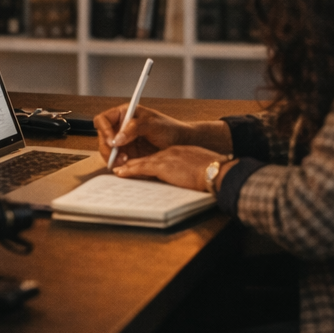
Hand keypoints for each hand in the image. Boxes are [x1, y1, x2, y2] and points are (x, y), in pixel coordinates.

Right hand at [94, 104, 195, 165]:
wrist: (182, 144)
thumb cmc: (170, 128)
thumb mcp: (153, 124)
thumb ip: (134, 128)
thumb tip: (117, 138)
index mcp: (125, 114)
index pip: (104, 120)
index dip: (104, 130)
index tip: (112, 140)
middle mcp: (121, 128)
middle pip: (103, 138)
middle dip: (108, 148)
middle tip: (118, 156)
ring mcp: (124, 142)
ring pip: (108, 151)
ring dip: (113, 158)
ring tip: (125, 161)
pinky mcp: (129, 154)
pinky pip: (117, 161)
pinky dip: (120, 165)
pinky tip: (128, 166)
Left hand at [115, 145, 233, 192]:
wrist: (216, 171)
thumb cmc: (213, 172)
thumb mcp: (199, 168)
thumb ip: (190, 170)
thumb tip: (190, 180)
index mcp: (180, 152)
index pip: (160, 157)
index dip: (149, 161)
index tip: (142, 165)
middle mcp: (170, 152)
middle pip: (148, 157)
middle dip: (135, 162)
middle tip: (123, 165)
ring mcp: (165, 158)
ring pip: (141, 161)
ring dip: (128, 166)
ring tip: (117, 170)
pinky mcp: (162, 166)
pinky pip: (141, 168)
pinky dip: (129, 170)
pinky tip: (121, 173)